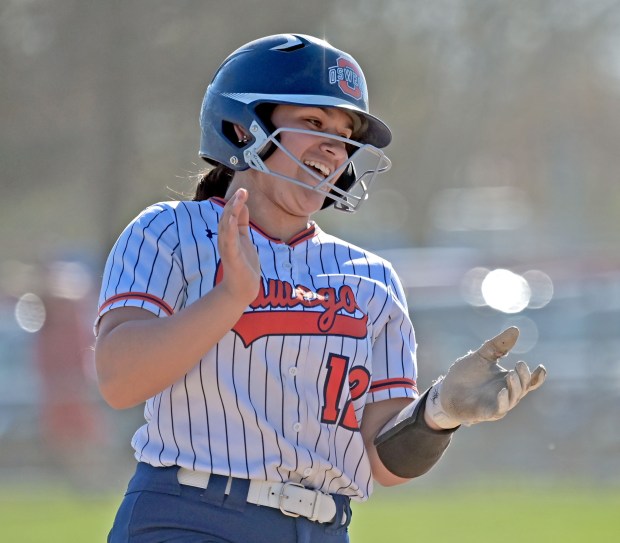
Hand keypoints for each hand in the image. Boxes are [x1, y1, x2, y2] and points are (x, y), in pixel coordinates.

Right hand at [217, 188, 260, 304]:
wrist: (243, 288)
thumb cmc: (243, 264)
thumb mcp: (243, 238)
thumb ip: (241, 223)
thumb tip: (242, 205)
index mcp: (229, 235)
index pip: (229, 215)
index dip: (235, 202)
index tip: (243, 190)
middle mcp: (225, 240)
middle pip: (226, 218)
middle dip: (233, 203)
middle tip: (242, 191)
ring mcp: (228, 248)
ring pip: (226, 227)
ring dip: (231, 212)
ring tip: (238, 199)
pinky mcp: (231, 257)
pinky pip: (229, 241)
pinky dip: (229, 229)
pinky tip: (232, 219)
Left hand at [425, 327, 545, 428]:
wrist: (445, 390)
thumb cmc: (465, 374)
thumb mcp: (482, 356)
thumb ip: (498, 346)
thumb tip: (515, 329)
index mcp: (507, 380)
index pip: (528, 380)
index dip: (537, 376)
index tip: (541, 367)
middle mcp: (506, 393)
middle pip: (523, 387)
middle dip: (524, 377)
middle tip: (519, 365)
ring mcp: (497, 404)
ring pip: (513, 398)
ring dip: (514, 387)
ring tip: (511, 374)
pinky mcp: (486, 412)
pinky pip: (498, 409)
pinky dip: (502, 401)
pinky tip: (501, 391)